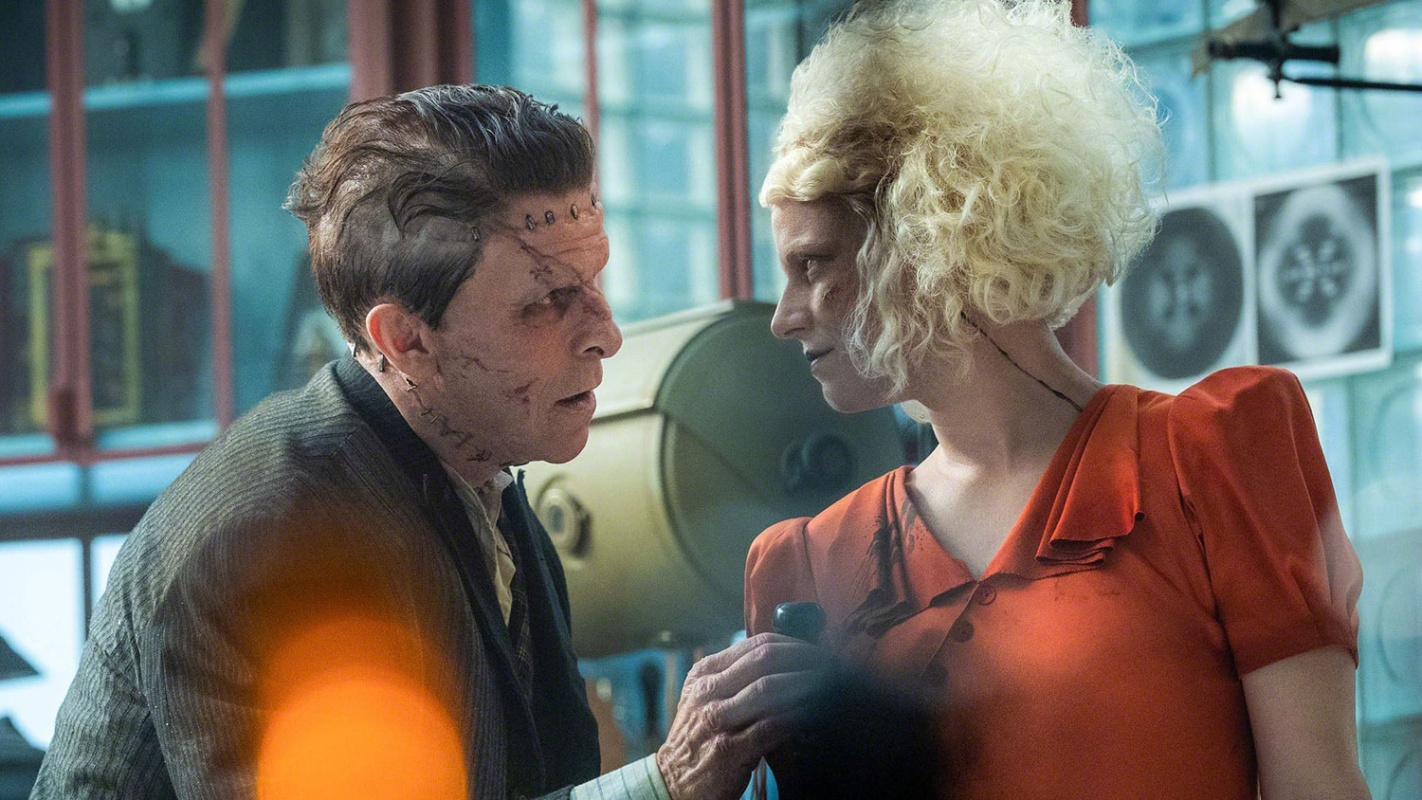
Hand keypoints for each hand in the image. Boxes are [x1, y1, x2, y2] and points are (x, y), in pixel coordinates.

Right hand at [654, 633, 826, 799]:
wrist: (672, 783)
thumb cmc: (698, 739)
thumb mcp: (706, 699)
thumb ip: (734, 678)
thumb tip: (782, 661)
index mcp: (704, 674)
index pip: (756, 645)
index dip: (793, 645)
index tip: (817, 652)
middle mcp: (708, 692)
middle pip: (766, 661)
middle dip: (805, 660)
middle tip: (831, 666)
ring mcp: (717, 720)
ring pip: (770, 689)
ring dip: (806, 685)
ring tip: (830, 685)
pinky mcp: (730, 750)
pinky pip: (773, 725)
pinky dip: (798, 716)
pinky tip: (816, 713)